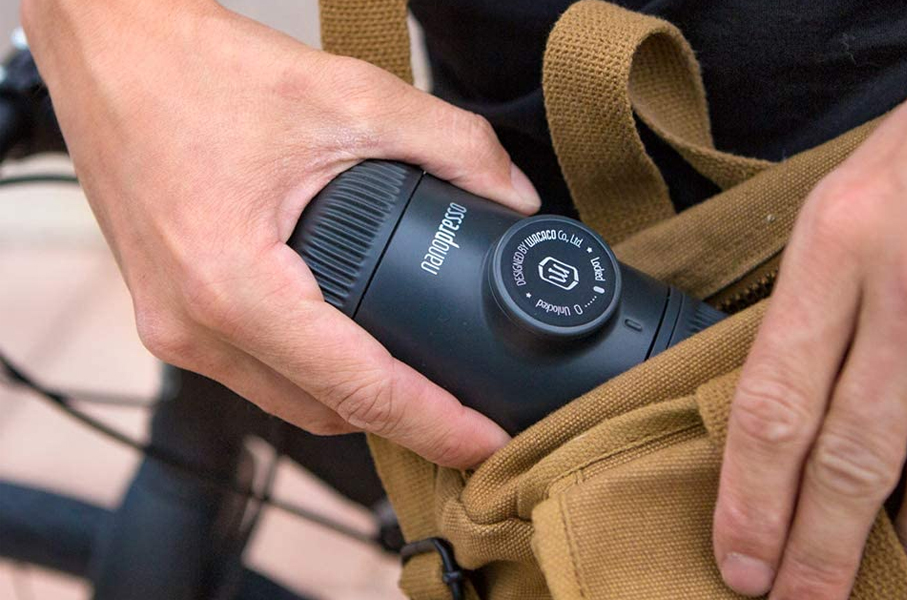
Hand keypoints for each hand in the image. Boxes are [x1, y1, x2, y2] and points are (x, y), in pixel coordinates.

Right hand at [22, 0, 540, 467]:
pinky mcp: (168, 315)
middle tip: (467, 408)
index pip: (358, 390)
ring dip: (354, 399)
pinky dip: (310, 373)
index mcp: (231, 286)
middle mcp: (194, 326)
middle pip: (325, 412)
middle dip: (402, 421)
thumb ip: (449, 142)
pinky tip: (351, 343)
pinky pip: (254, 373)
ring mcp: (173, 328)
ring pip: (287, 401)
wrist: (110, 49)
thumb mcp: (346, 95)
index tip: (487, 445)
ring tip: (419, 379)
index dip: (434, 426)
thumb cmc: (194, 68)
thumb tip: (512, 193)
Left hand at [714, 63, 906, 597]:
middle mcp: (906, 285)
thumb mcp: (840, 210)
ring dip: (902, 549)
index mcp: (833, 247)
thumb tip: (781, 412)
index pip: (771, 399)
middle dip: (817, 545)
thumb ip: (810, 307)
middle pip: (846, 450)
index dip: (749, 493)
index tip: (737, 556)